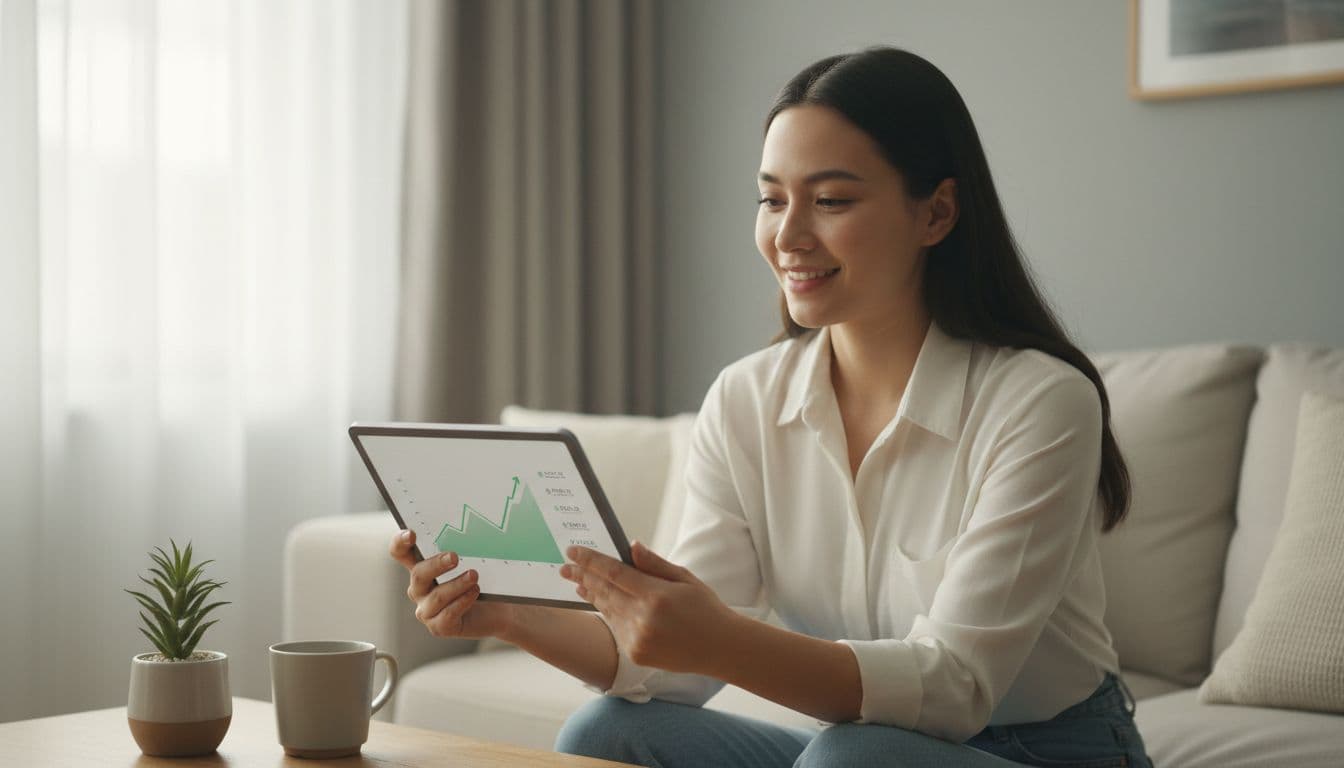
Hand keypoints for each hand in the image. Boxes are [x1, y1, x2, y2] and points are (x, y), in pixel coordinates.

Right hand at [389, 530, 511, 639]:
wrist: (498, 610)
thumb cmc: (482, 581)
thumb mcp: (473, 561)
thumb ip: (465, 547)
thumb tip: (471, 529)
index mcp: (422, 568)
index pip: (400, 553)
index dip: (400, 543)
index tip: (411, 534)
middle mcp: (420, 589)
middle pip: (418, 574)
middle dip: (436, 564)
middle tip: (455, 557)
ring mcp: (427, 610)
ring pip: (436, 596)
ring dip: (457, 584)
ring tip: (474, 576)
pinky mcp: (439, 627)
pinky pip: (447, 615)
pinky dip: (462, 602)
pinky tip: (474, 592)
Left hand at [559, 541, 738, 673]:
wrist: (720, 648)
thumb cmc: (705, 609)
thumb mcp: (685, 579)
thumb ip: (654, 564)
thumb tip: (631, 546)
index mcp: (656, 596)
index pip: (614, 573)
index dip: (591, 561)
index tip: (573, 551)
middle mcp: (643, 619)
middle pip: (604, 591)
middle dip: (583, 576)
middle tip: (566, 566)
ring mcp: (637, 639)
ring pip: (606, 610)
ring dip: (591, 594)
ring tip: (577, 581)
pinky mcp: (636, 653)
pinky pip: (615, 627)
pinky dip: (606, 612)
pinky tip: (598, 601)